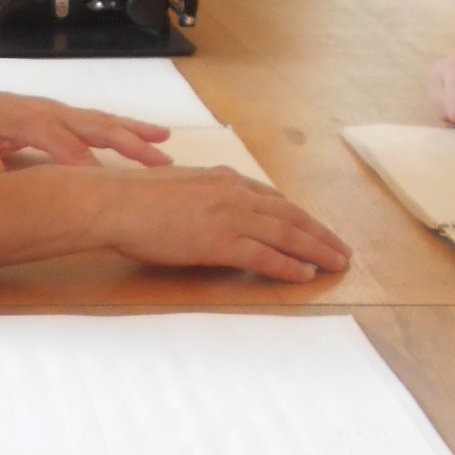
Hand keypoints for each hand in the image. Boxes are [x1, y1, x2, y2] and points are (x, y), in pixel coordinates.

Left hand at [0, 85, 170, 172]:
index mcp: (31, 120)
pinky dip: (126, 128)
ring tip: (167, 146)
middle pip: (98, 129)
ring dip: (137, 134)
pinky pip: (100, 122)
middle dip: (130, 146)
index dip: (86, 165)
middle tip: (161, 165)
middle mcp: (52, 112)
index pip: (65, 145)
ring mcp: (60, 112)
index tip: (110, 187)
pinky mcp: (64, 115)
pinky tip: (149, 136)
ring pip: (105, 122)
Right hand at [78, 164, 349, 281]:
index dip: (299, 216)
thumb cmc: (131, 198)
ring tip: (336, 264)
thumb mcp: (174, 188)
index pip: (273, 199)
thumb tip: (204, 211)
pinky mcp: (220, 241)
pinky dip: (289, 266)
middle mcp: (234, 194)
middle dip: (320, 234)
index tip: (315, 228)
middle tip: (341, 250)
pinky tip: (305, 275)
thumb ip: (199, 196)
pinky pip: (265, 256)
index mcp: (223, 179)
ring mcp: (230, 217)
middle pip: (291, 216)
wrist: (113, 203)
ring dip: (317, 250)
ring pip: (287, 235)